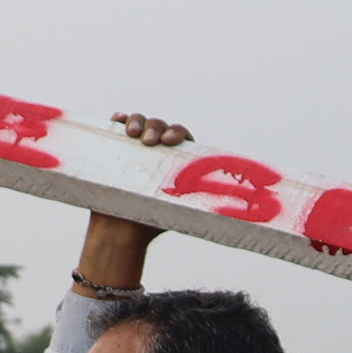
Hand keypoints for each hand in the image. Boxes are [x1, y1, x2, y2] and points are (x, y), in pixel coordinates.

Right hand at [78, 114, 192, 289]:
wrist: (121, 232)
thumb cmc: (152, 223)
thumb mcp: (181, 213)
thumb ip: (202, 207)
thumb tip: (236, 215)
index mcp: (173, 159)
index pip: (181, 136)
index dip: (177, 134)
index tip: (169, 142)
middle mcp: (155, 149)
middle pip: (159, 127)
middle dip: (155, 128)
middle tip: (148, 142)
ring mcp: (134, 146)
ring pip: (140, 123)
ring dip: (138, 122)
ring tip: (133, 135)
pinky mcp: (115, 147)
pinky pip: (117, 126)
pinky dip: (119, 119)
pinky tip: (119, 120)